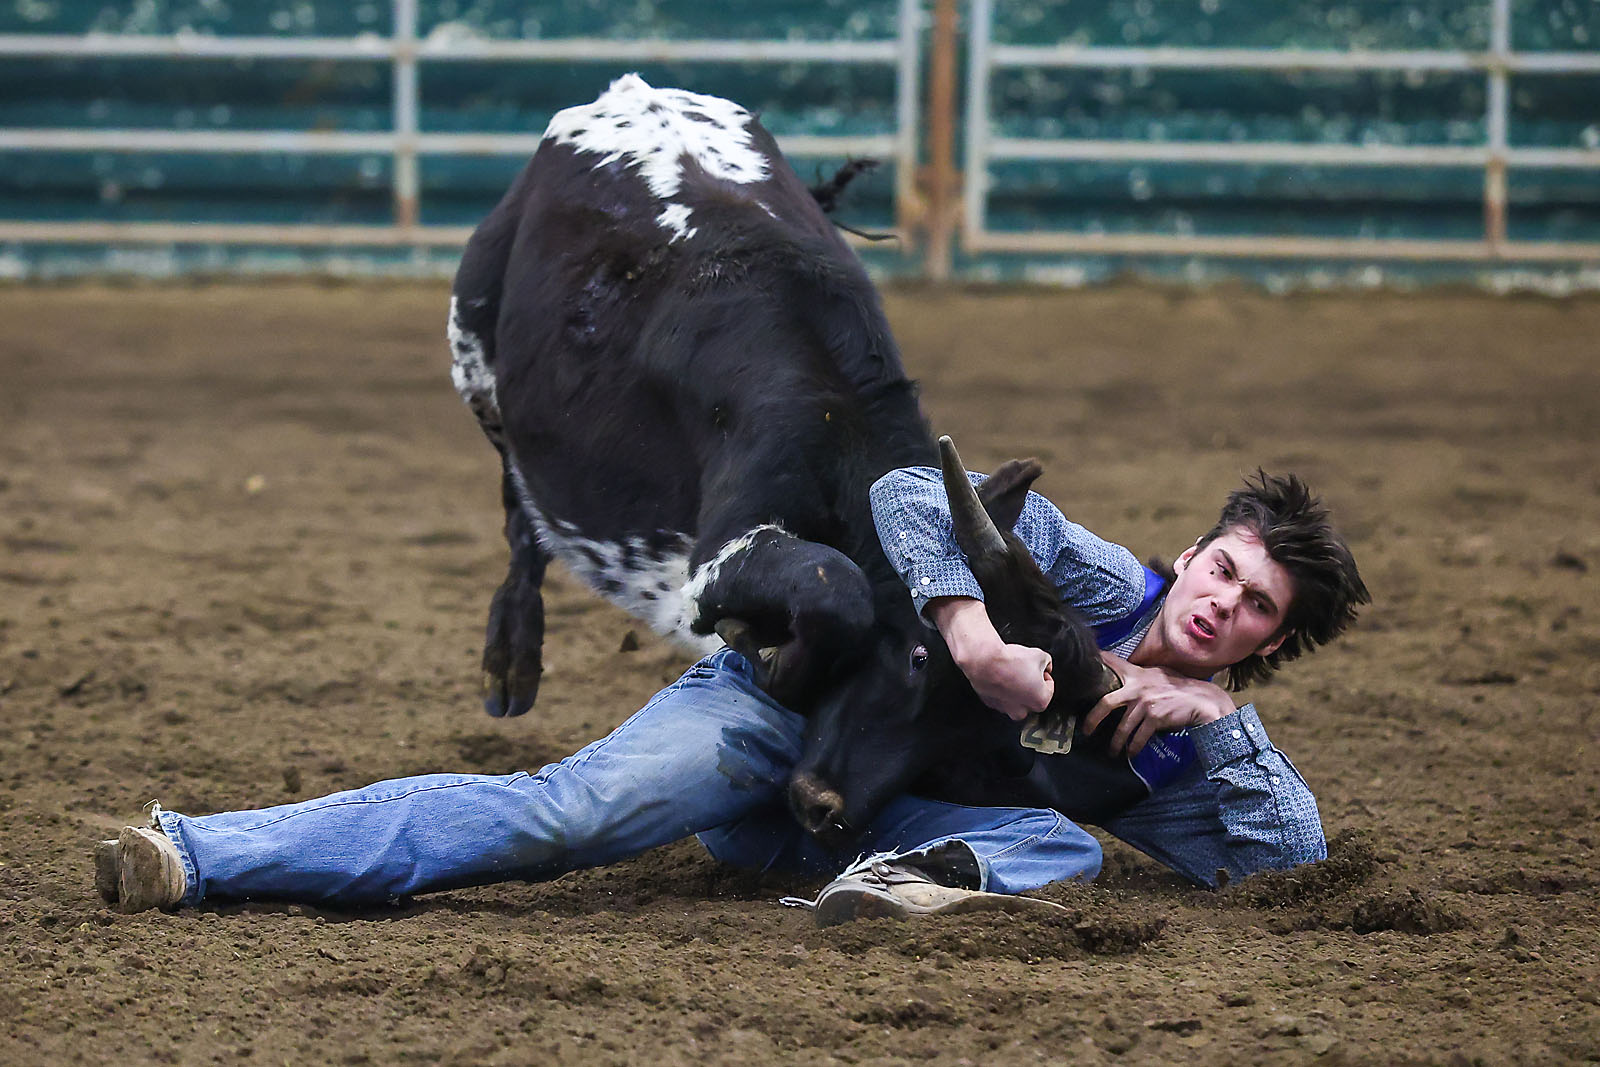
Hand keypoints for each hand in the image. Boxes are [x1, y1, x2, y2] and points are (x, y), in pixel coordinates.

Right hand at [927, 596, 1053, 720]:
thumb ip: (1047, 663)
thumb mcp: (1039, 655)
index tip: (1038, 668)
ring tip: (1011, 671)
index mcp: (1040, 701)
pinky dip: (1001, 687)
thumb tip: (1045, 665)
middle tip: (1026, 670)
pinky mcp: (990, 702)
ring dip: (1016, 688)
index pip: (1049, 688)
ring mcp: (1005, 708)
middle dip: (1031, 685)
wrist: (985, 660)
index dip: (1044, 674)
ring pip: (1015, 700)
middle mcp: (1022, 710)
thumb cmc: (1011, 661)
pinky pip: (1000, 696)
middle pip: (1032, 698)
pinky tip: (1000, 674)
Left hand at [1085, 653, 1235, 756]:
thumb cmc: (1179, 688)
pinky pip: (1138, 737)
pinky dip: (1133, 748)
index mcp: (1137, 674)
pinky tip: (1130, 754)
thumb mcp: (1158, 675)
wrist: (1201, 700)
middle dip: (1093, 719)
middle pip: (1106, 703)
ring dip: (1115, 743)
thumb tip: (1125, 680)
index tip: (1081, 666)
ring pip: (1122, 727)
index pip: (1112, 663)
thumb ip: (1140, 676)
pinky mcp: (1155, 718)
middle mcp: (1138, 688)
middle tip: (1086, 730)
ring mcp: (1145, 704)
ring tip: (1111, 752)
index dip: (1096, 662)